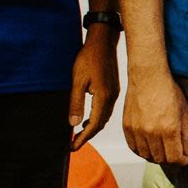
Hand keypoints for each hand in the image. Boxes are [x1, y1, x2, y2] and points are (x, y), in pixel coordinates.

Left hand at [69, 28, 121, 149]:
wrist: (103, 41)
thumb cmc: (89, 57)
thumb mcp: (77, 80)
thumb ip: (76, 102)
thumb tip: (73, 123)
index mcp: (104, 97)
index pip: (94, 124)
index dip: (84, 138)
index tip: (73, 147)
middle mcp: (112, 98)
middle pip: (101, 123)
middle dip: (87, 136)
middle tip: (74, 144)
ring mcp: (114, 93)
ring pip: (104, 117)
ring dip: (92, 127)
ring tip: (79, 133)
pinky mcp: (112, 89)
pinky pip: (105, 110)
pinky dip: (96, 117)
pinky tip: (88, 117)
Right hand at [123, 64, 187, 166]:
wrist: (148, 77)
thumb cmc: (168, 91)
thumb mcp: (185, 111)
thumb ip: (187, 134)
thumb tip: (186, 151)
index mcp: (169, 128)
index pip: (174, 158)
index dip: (181, 162)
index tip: (185, 160)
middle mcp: (151, 132)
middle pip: (160, 159)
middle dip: (170, 160)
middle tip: (175, 156)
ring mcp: (137, 130)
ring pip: (146, 155)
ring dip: (156, 157)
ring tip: (163, 151)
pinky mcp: (127, 127)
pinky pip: (134, 148)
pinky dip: (142, 151)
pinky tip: (150, 147)